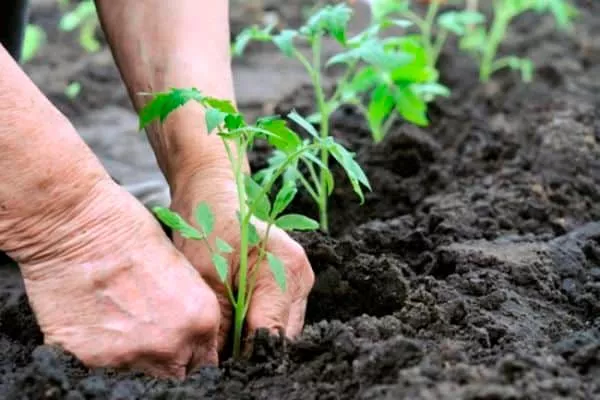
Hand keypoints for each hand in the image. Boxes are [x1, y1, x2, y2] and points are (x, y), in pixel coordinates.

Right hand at [15, 178, 220, 377]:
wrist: (77, 225)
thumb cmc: (130, 231)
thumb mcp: (180, 269)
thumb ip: (189, 310)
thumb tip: (186, 333)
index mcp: (201, 319)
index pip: (205, 362)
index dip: (192, 354)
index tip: (181, 349)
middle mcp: (171, 344)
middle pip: (175, 373)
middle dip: (167, 359)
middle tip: (148, 335)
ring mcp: (130, 356)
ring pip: (139, 374)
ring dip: (132, 356)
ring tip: (117, 323)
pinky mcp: (89, 360)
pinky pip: (99, 369)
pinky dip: (97, 352)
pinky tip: (93, 322)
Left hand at [169, 166, 314, 350]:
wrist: (213, 194)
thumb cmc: (207, 226)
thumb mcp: (206, 278)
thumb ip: (219, 326)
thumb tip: (219, 365)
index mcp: (286, 271)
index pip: (271, 335)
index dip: (246, 357)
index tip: (221, 366)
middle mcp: (302, 278)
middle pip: (282, 337)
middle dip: (251, 350)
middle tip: (219, 354)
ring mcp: (300, 281)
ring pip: (282, 331)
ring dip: (255, 339)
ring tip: (225, 339)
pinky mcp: (291, 283)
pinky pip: (278, 317)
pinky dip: (257, 325)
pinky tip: (235, 323)